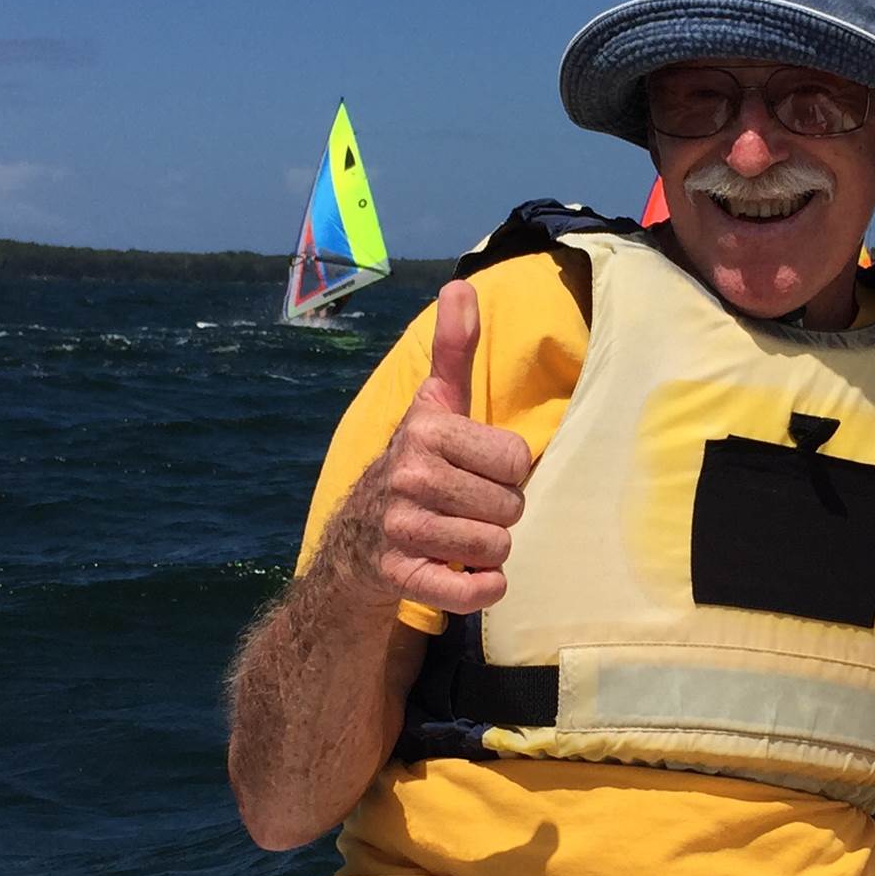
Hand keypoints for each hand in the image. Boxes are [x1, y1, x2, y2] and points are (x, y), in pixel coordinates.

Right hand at [334, 281, 531, 614]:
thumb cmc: (414, 468)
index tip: (471, 474)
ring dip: (487, 552)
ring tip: (455, 538)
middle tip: (461, 510)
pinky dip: (480, 590)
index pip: (517, 460)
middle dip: (496, 514)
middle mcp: (409, 474)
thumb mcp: (433, 407)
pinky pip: (476, 591)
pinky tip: (460, 575)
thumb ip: (453, 349)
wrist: (357, 543)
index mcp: (426, 430)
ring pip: (498, 549)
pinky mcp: (399, 576)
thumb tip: (462, 284)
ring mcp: (401, 528)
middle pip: (511, 507)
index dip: (504, 473)